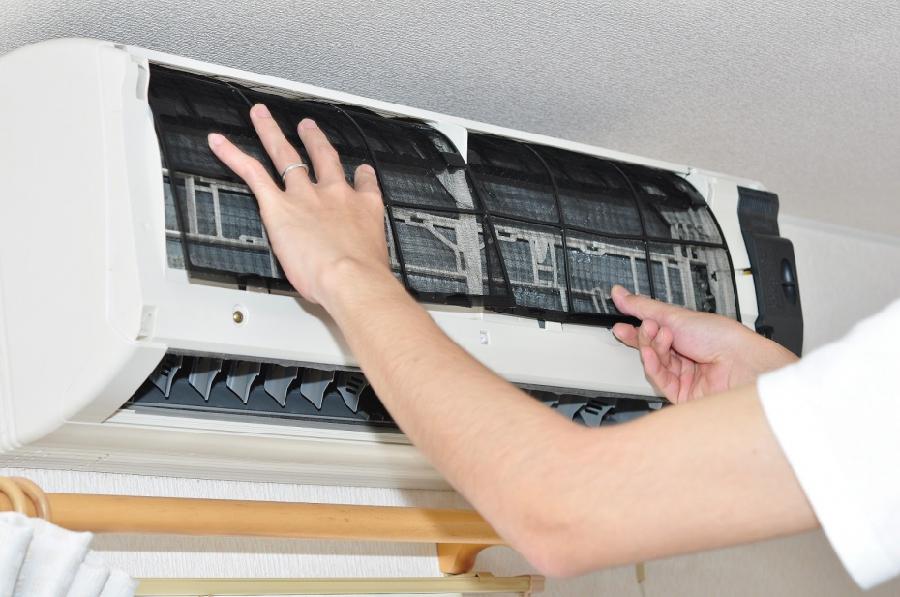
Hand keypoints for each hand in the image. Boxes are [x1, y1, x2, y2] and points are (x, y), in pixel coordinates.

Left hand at [207, 104, 392, 306]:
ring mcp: (305, 195)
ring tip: (262, 118)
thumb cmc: (363, 276)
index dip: (361, 175)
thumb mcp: (373, 258)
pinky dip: (232, 155)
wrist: (351, 277)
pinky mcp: (278, 205)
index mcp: (362, 208)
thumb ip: (361, 252)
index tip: (360, 171)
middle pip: (322, 157)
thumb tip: (355, 268)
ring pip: (285, 155)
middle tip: (307, 127)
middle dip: (313, 139)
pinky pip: (252, 173)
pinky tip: (220, 143)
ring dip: (270, 133)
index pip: (363, 184)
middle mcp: (334, 194)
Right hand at [611, 286, 797, 402]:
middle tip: (640, 328)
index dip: (636, 327)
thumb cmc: (721, 338)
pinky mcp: (681, 393)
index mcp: (687, 334)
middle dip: (643, 336)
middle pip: (651, 348)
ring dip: (650, 348)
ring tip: (656, 336)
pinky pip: (659, 379)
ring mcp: (683, 375)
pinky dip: (653, 365)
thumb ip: (643, 307)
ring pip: (653, 363)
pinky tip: (652, 354)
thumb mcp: (675, 315)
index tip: (621, 322)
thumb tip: (621, 294)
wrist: (739, 364)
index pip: (654, 332)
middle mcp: (685, 355)